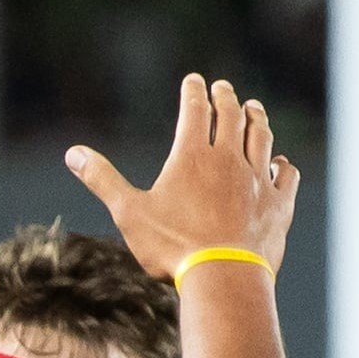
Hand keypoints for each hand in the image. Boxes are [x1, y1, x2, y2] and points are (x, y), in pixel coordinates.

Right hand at [68, 74, 299, 281]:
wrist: (223, 277)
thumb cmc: (172, 247)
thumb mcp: (129, 213)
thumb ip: (103, 180)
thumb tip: (72, 153)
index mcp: (192, 155)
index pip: (195, 109)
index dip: (194, 91)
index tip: (194, 80)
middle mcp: (229, 159)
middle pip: (231, 116)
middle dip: (226, 98)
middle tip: (224, 89)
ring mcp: (258, 180)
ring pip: (262, 138)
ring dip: (257, 120)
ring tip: (253, 110)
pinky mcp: (278, 204)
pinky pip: (285, 175)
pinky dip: (283, 165)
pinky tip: (280, 163)